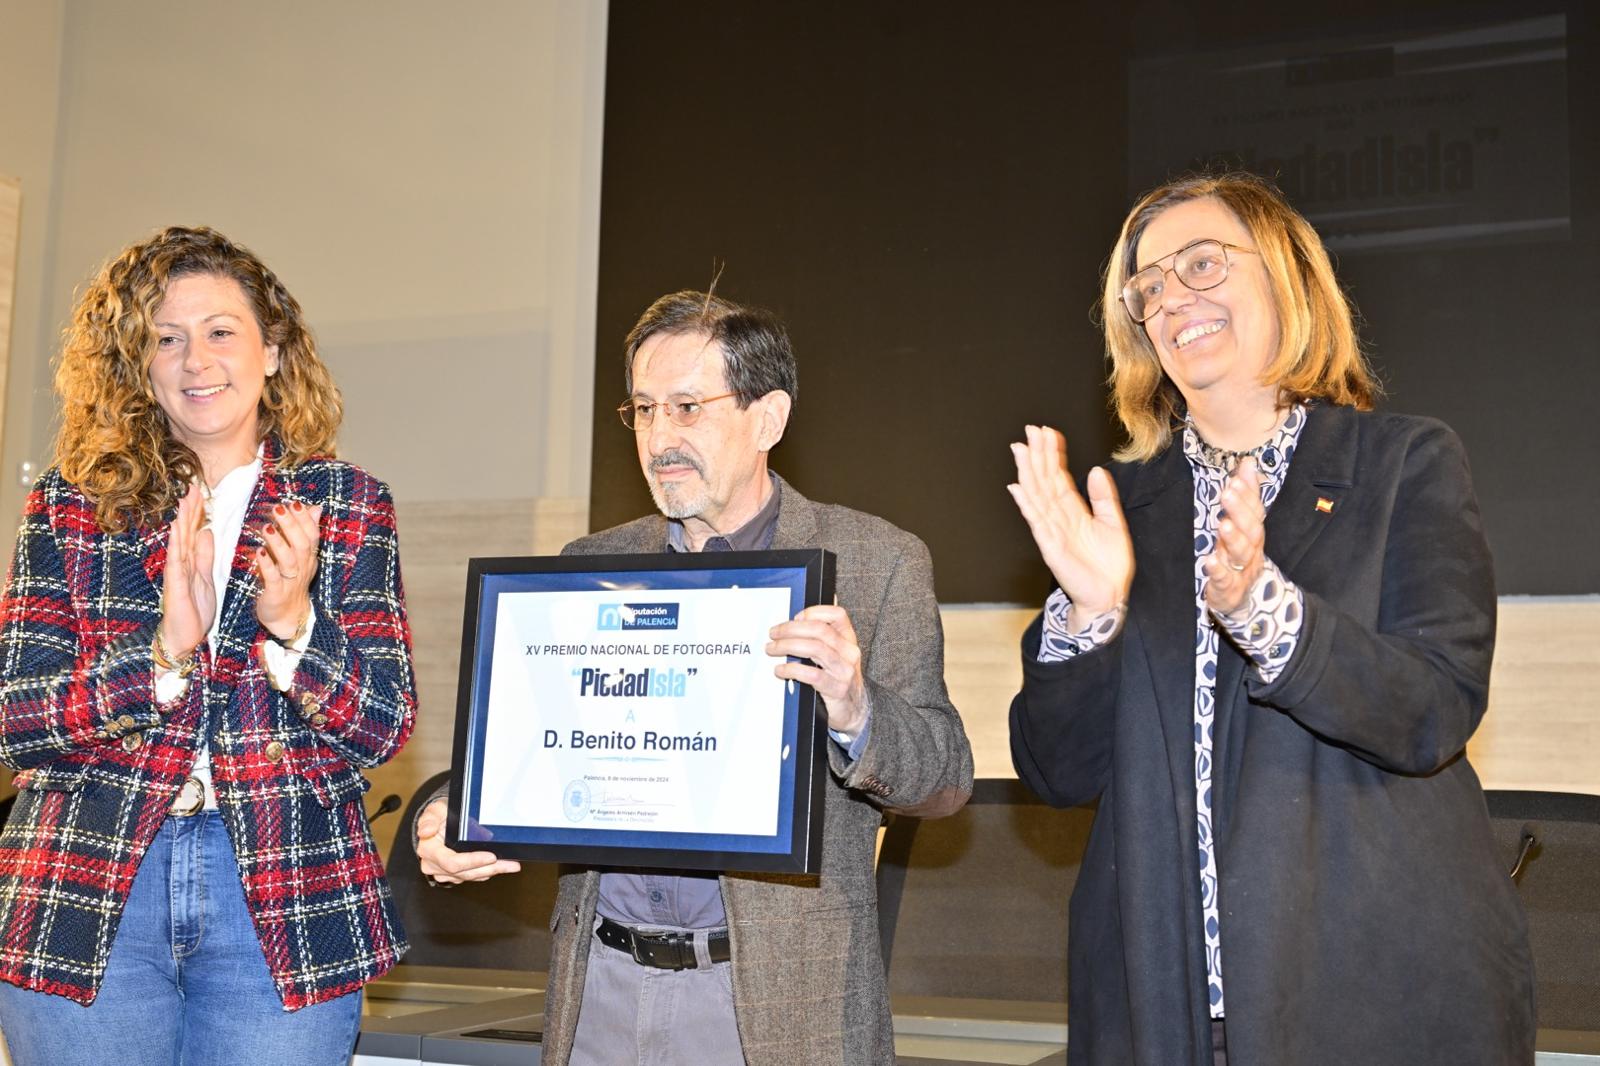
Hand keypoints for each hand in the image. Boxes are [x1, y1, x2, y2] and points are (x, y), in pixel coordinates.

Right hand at [160, 482, 215, 654]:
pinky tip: (176, 530)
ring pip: (179, 541)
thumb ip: (205, 555)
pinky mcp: (176, 585)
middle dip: (189, 509)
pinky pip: (176, 561)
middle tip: (193, 486)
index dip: (197, 512)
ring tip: (184, 500)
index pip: (194, 531)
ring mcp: (176, 573)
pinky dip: (176, 544)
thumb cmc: (193, 609)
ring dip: (182, 520)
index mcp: (190, 561)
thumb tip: (206, 532)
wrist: (184, 637)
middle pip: (185, 531)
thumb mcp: (206, 577)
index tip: (200, 491)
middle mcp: (181, 564)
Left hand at [255, 501, 322, 641]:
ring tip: (267, 528)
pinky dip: (267, 565)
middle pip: (302, 545)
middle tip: (278, 509)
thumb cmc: (291, 582)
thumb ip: (306, 532)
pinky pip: (273, 578)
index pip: (312, 536)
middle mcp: (302, 568)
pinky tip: (259, 552)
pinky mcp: (276, 593)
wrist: (287, 617)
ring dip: (279, 543)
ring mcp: (290, 581)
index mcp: (308, 558)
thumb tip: (315, 508)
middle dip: (291, 526)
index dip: (305, 520)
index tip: (295, 503)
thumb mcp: (302, 557)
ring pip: (289, 560)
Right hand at [416, 798, 521, 883]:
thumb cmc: (438, 816)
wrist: (437, 823)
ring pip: (470, 876)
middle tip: (510, 864)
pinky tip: (501, 866)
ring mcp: (442, 872)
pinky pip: (471, 876)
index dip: (473, 861)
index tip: (491, 856)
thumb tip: (426, 831)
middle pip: (465, 873)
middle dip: (490, 868)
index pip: (452, 862)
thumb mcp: (434, 810)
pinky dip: (487, 871)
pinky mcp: (452, 875)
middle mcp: (433, 865)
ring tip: (511, 865)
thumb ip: (429, 819)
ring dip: (492, 871)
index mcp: (428, 850)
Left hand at [768, 604, 867, 734]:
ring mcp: (845, 671)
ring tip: (772, 649)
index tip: (794, 617)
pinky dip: (792, 669)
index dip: (813, 612)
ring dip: (788, 646)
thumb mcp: (835, 654)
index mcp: (848, 639)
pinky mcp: (837, 689)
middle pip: (820, 630)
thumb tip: (795, 621)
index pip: (837, 615)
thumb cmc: (838, 678)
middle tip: (773, 633)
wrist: (855, 710)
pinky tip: (781, 670)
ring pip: (815, 649)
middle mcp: (849, 652)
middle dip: (791, 629)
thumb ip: (821, 638)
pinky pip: (812, 675)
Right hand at [1008, 425, 1133, 624]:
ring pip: (1036, 495)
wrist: (1110, 594)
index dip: (1053, 454)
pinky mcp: (1050, 545)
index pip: (1059, 475)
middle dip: (1037, 455)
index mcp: (1073, 509)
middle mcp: (1059, 516)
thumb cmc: (1110, 563)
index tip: (1048, 432)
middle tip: (1031, 430)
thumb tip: (1095, 470)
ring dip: (1028, 472)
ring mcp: (1052, 529)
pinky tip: (1018, 487)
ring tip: (1021, 449)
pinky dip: (1026, 504)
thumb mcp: (1113, 522)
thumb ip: (1104, 497)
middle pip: (1044, 480)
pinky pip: (1036, 521)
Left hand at [1203, 456, 1264, 616]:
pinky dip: (1218, 570)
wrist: (1238, 597)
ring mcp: (1241, 570)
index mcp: (1254, 533)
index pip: (1255, 511)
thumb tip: (1248, 461)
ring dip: (1233, 538)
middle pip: (1251, 530)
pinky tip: (1210, 560)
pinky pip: (1225, 579)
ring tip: (1223, 524)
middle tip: (1228, 494)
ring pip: (1241, 553)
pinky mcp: (1228, 589)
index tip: (1236, 479)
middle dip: (1240, 511)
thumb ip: (1246, 494)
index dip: (1248, 496)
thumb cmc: (1237, 554)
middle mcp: (1251, 550)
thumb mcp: (1242, 524)